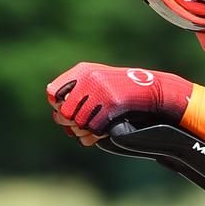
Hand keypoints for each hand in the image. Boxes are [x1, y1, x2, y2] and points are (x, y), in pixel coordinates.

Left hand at [46, 63, 191, 143]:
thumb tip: (55, 109)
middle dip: (70, 123)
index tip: (67, 112)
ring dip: (85, 130)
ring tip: (94, 128)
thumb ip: (78, 91)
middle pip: (64, 112)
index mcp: (83, 71)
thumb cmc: (122, 90)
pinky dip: (97, 134)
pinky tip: (102, 131)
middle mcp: (89, 79)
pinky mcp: (111, 105)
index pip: (53, 93)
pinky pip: (94, 128)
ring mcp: (100, 92)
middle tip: (80, 126)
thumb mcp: (99, 82)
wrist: (151, 91)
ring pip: (78, 123)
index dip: (57, 106)